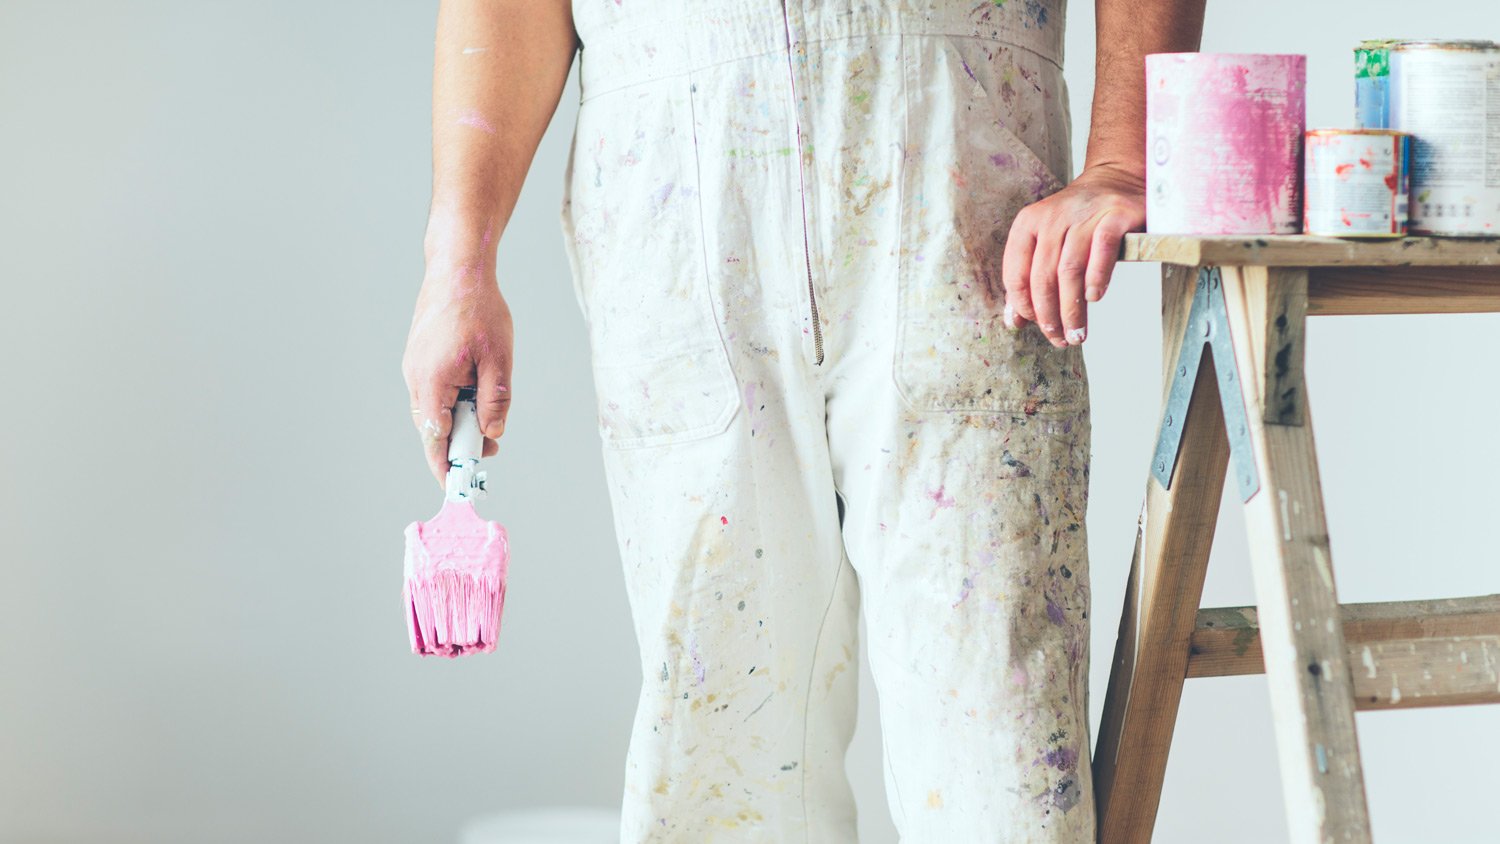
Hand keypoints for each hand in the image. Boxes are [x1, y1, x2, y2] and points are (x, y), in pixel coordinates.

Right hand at [401, 259, 513, 487]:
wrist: (457, 270)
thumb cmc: (479, 310)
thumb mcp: (498, 360)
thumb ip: (495, 401)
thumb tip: (491, 435)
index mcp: (432, 382)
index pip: (434, 438)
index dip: (445, 466)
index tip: (457, 487)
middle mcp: (415, 378)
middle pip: (432, 428)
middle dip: (458, 445)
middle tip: (489, 450)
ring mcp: (413, 368)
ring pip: (432, 411)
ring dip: (457, 422)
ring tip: (487, 422)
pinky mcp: (418, 360)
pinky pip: (432, 393)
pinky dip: (451, 403)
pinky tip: (473, 396)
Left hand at [1000, 164, 1145, 346]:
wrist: (1116, 181)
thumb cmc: (1079, 222)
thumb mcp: (1047, 245)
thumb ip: (1029, 280)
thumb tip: (1014, 321)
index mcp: (1028, 224)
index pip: (1016, 273)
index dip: (1024, 306)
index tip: (1038, 328)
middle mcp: (1053, 217)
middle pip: (1043, 276)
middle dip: (1050, 316)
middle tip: (1061, 340)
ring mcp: (1084, 214)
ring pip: (1070, 269)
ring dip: (1072, 308)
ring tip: (1078, 333)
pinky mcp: (1115, 215)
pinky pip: (1101, 249)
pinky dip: (1096, 277)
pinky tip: (1094, 298)